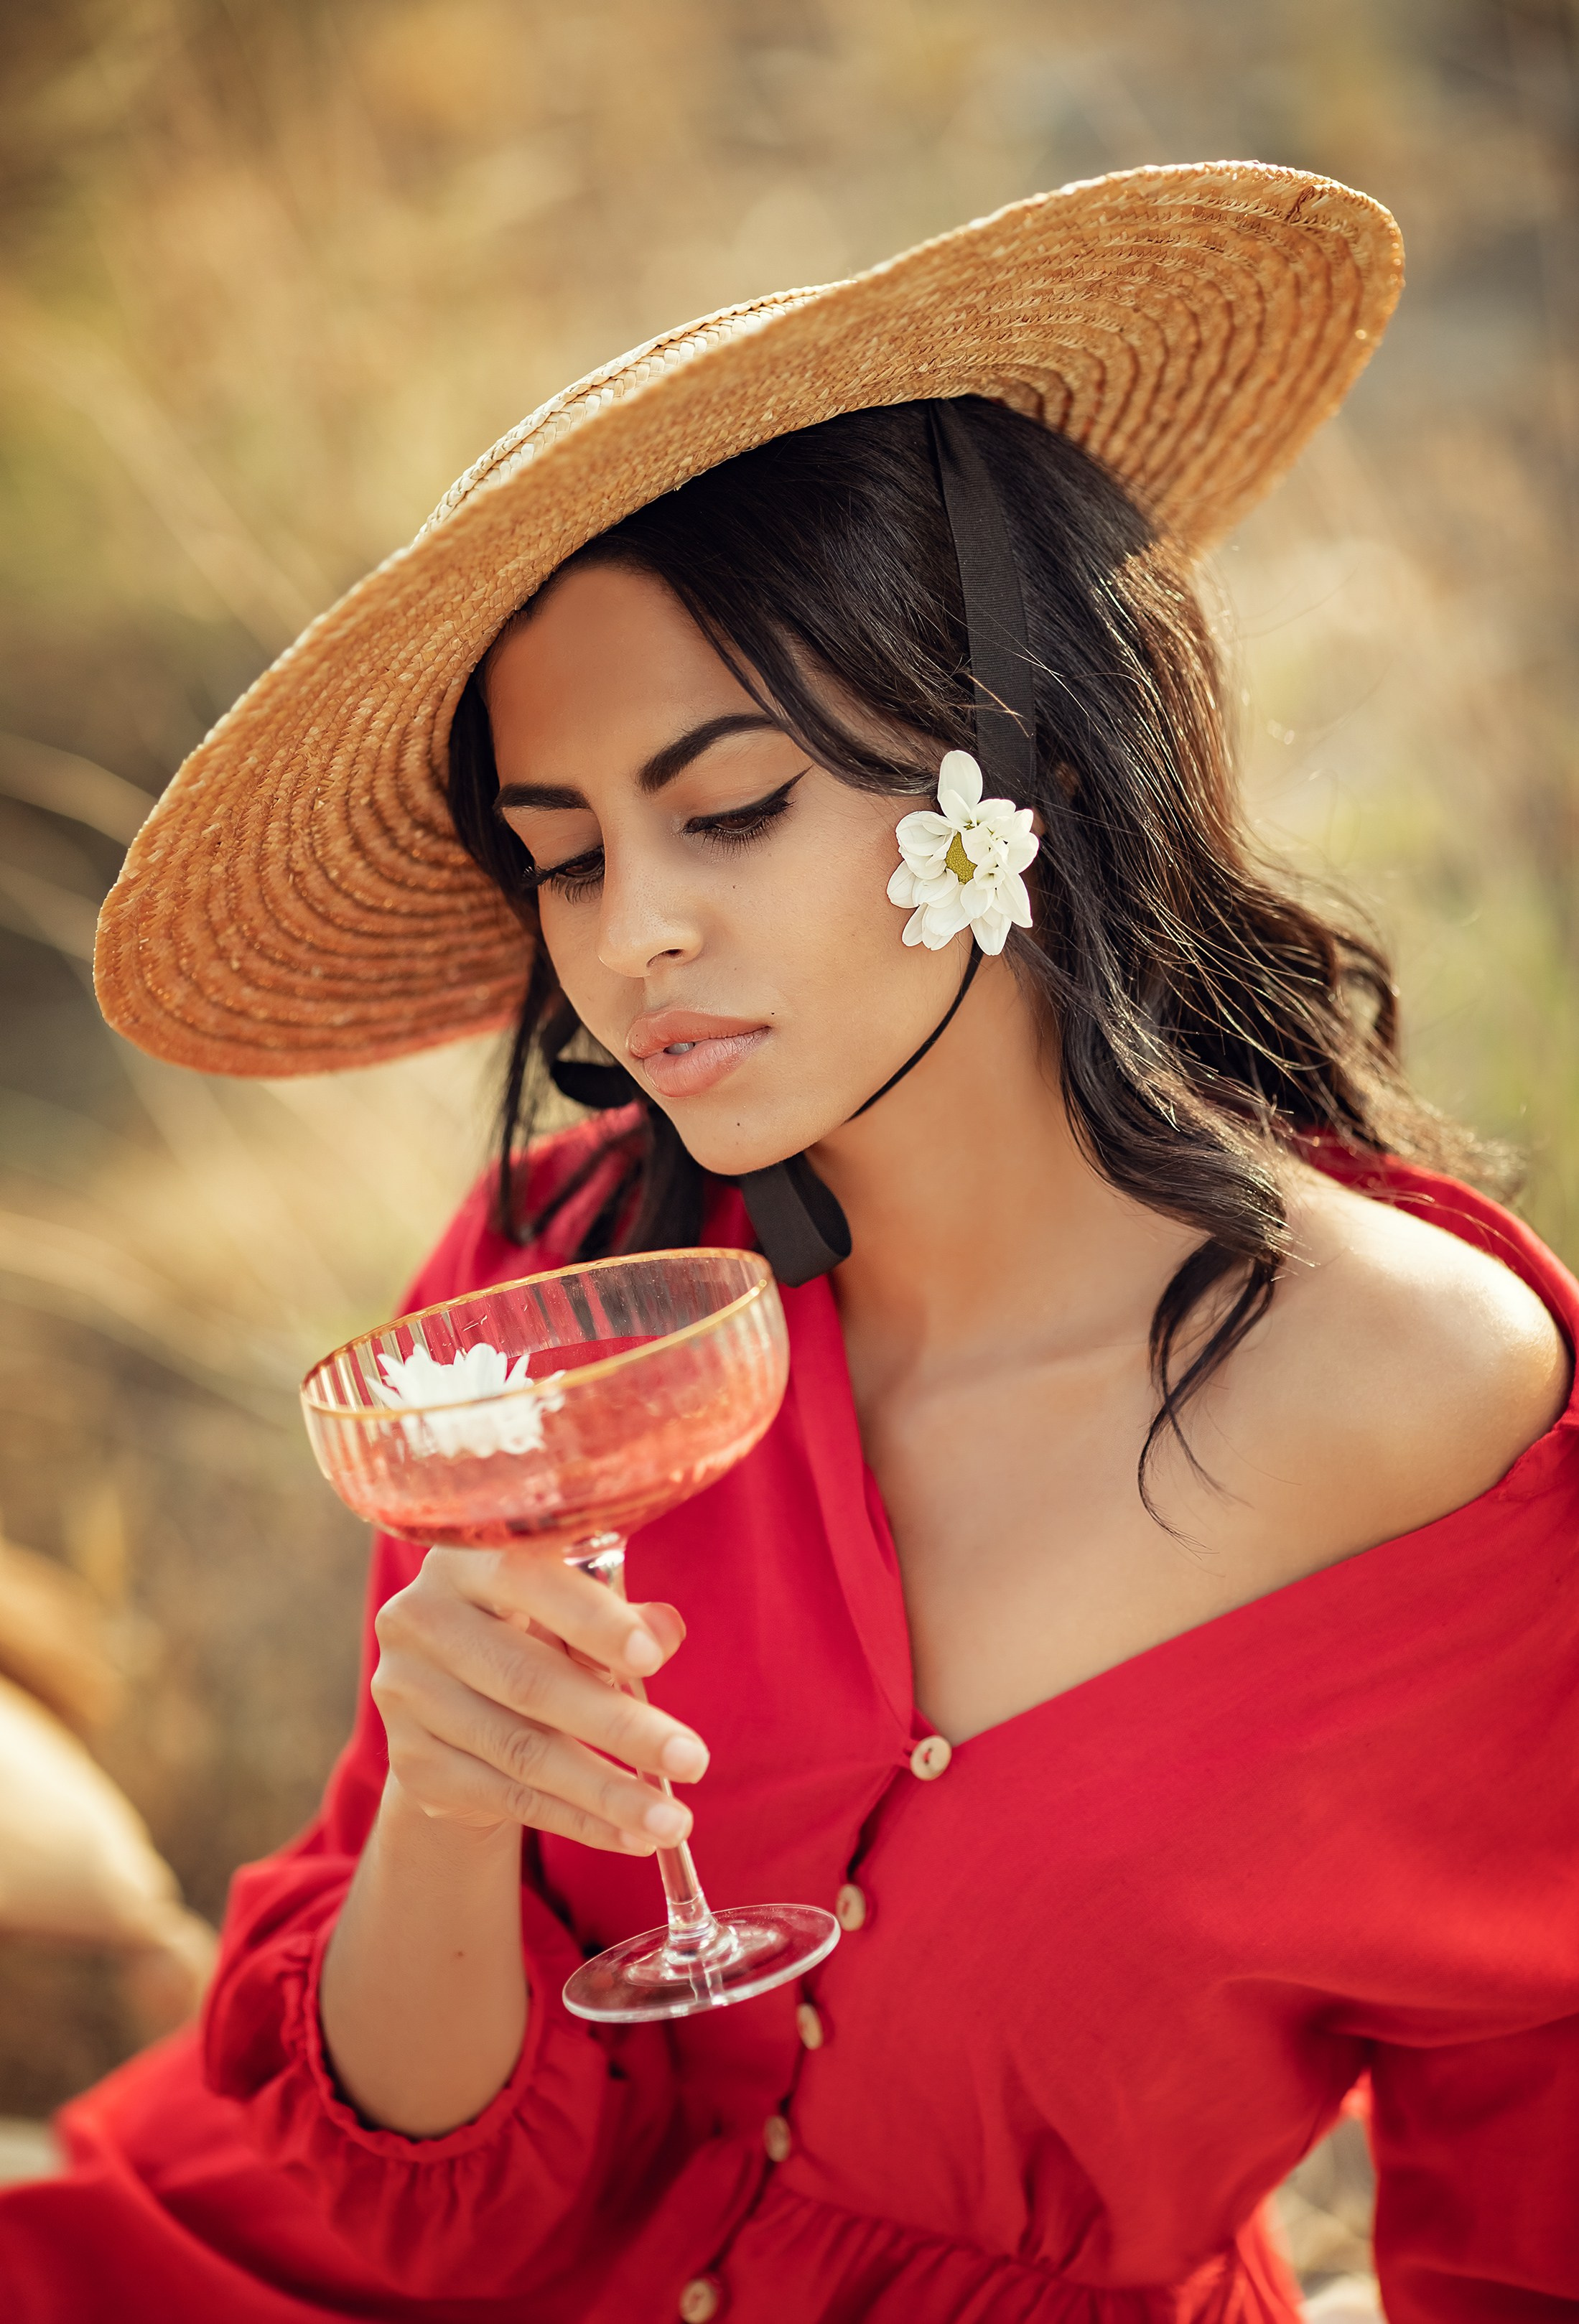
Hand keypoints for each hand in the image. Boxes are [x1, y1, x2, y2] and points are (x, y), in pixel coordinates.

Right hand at [370, 1549, 707, 1853]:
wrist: (451, 1698)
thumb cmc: (532, 1631)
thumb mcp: (572, 1609)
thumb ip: (619, 1615)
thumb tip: (665, 1633)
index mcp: (464, 1558)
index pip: (524, 1577)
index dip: (588, 1619)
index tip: (651, 1659)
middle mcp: (420, 1620)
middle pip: (527, 1681)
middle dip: (620, 1726)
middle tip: (694, 1761)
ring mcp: (408, 1695)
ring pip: (522, 1753)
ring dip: (607, 1793)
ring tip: (674, 1820)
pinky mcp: (414, 1763)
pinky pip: (509, 1798)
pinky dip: (579, 1821)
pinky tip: (633, 1836)